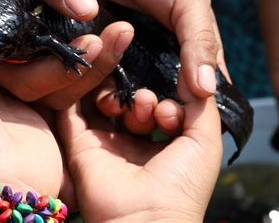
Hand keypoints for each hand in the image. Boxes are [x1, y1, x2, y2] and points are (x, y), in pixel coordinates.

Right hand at [0, 0, 137, 106]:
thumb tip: (86, 10)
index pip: (22, 81)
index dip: (56, 73)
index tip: (92, 43)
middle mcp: (13, 66)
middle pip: (50, 94)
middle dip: (86, 72)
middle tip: (116, 38)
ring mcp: (37, 63)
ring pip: (70, 89)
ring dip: (100, 68)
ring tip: (122, 33)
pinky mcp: (57, 54)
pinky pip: (81, 72)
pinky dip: (102, 60)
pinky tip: (121, 37)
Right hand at [57, 75, 222, 221]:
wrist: (147, 220)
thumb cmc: (183, 184)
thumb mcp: (205, 141)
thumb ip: (201, 103)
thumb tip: (194, 71)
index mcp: (160, 145)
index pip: (158, 106)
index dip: (166, 100)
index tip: (170, 112)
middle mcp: (130, 143)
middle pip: (129, 102)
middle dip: (142, 96)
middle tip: (148, 104)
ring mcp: (103, 143)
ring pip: (103, 101)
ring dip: (117, 93)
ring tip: (130, 105)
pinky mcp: (78, 144)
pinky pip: (73, 109)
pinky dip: (81, 90)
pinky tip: (97, 76)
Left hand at [66, 0, 227, 128]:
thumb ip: (200, 42)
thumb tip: (208, 90)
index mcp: (181, 50)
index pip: (189, 95)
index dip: (184, 112)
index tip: (176, 121)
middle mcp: (149, 59)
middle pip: (150, 102)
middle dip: (146, 113)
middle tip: (141, 111)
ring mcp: (117, 55)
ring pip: (118, 95)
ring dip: (117, 103)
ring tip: (115, 101)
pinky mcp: (87, 47)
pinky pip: (87, 75)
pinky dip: (89, 85)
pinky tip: (91, 89)